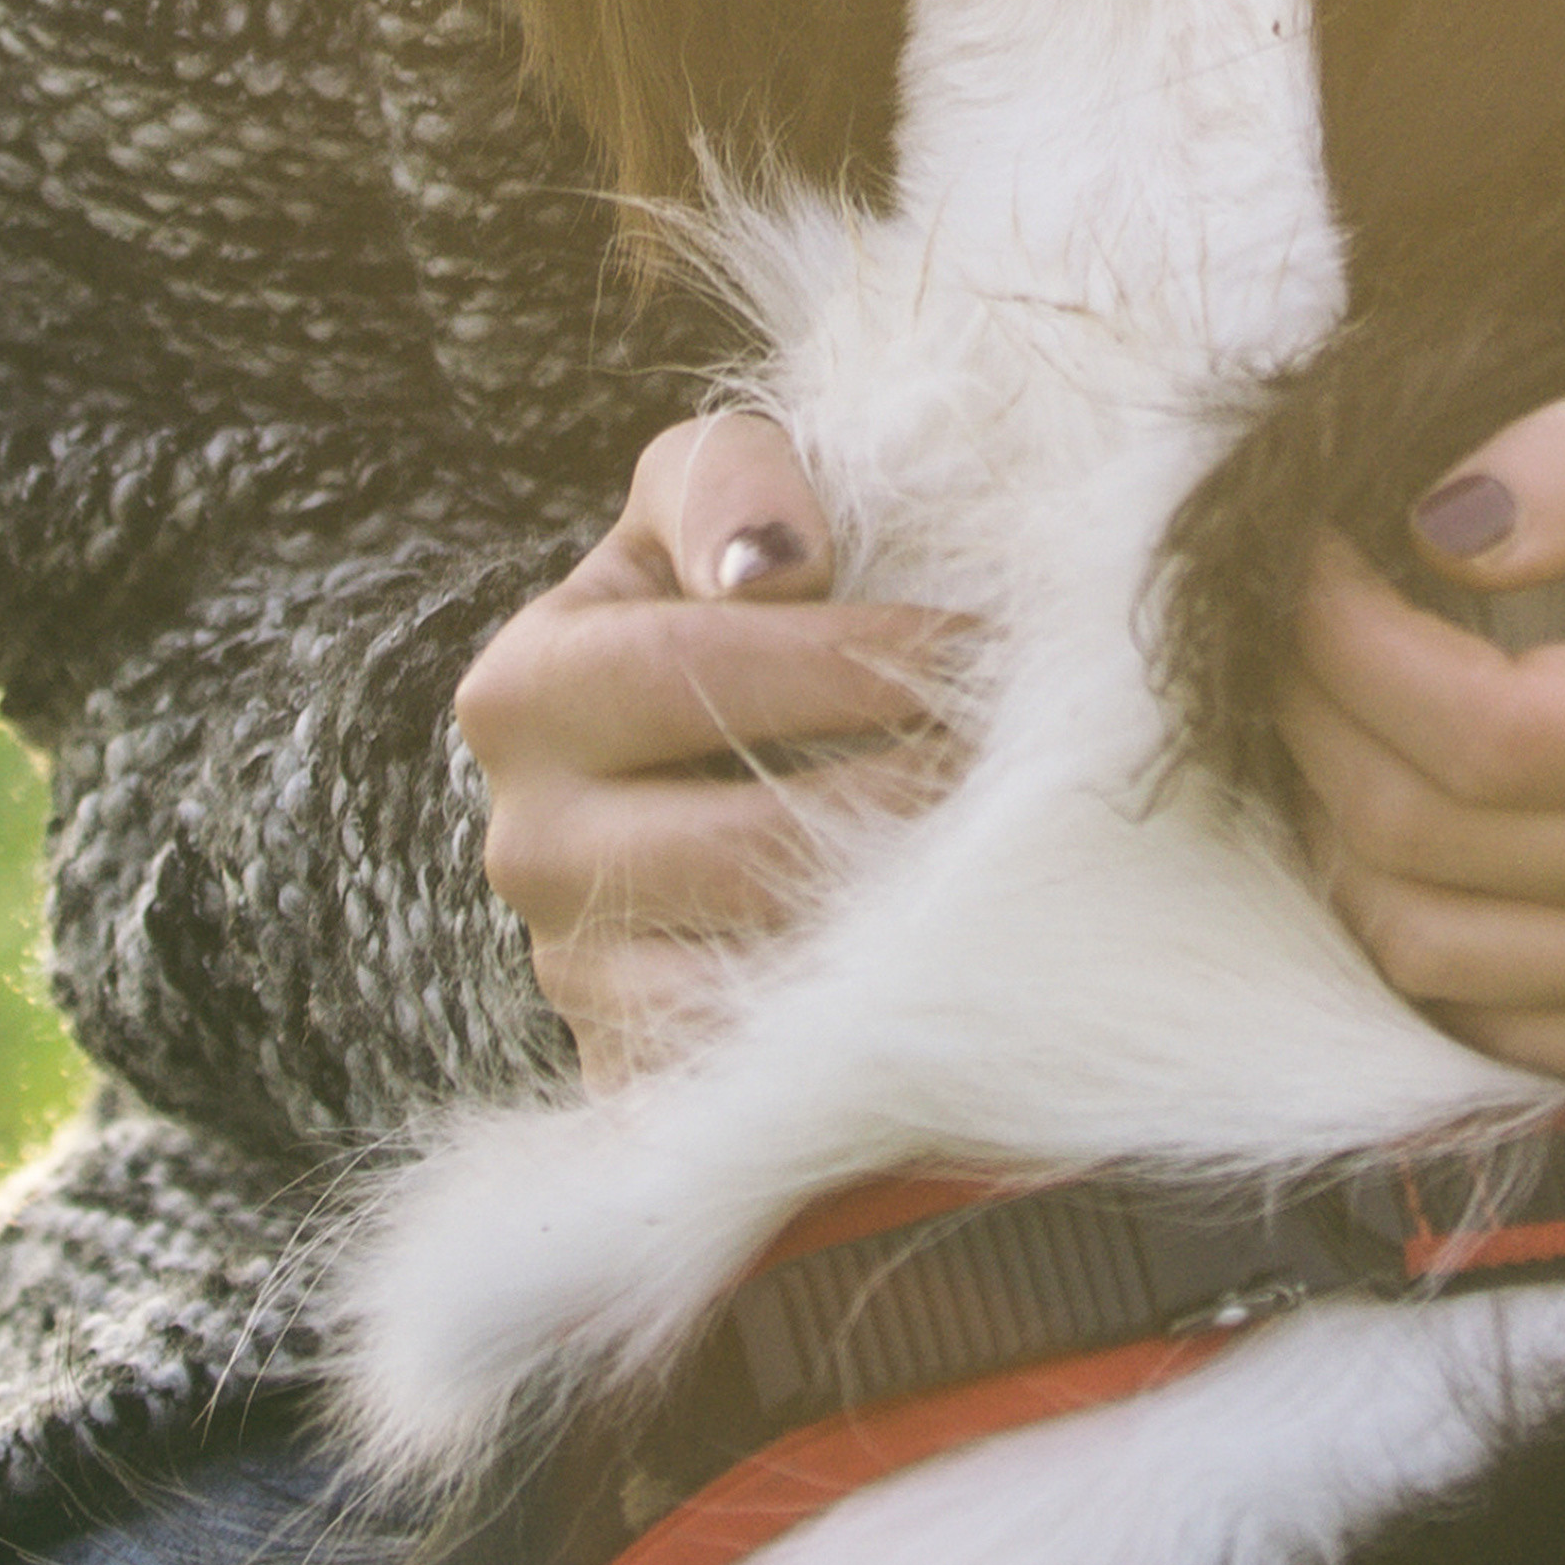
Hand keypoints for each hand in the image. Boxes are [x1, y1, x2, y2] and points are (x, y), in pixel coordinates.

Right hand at [455, 411, 958, 1083]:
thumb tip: (773, 566)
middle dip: (911, 800)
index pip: (697, 670)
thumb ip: (727, 481)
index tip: (988, 645)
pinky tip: (961, 969)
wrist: (703, 755)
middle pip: (742, 843)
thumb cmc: (739, 597)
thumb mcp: (710, 499)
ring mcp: (580, 979)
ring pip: (752, 983)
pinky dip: (866, 1034)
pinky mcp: (637, 1083)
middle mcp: (528, 847)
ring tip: (1015, 863)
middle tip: (1037, 769)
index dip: (860, 655)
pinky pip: (754, 1082)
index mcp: (528, 691)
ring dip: (905, 928)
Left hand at [1282, 332, 1564, 1078]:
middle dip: (1320, 719)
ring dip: (1342, 828)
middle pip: (1434, 844)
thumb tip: (1439, 530)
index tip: (1310, 557)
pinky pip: (1498, 1022)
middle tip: (1303, 624)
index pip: (1484, 733)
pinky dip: (1426, 922)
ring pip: (1434, 952)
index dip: (1348, 646)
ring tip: (1350, 712)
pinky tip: (1427, 814)